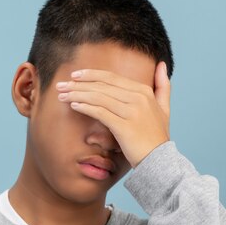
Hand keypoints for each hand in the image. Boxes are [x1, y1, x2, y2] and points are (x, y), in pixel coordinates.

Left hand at [56, 62, 170, 167]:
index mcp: (143, 91)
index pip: (111, 77)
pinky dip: (85, 107)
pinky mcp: (124, 126)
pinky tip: (73, 106)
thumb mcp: (164, 108)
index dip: (91, 74)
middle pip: (101, 86)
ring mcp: (132, 111)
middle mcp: (138, 98)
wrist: (160, 161)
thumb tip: (161, 63)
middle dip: (78, 84)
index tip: (74, 75)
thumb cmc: (157, 136)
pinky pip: (100, 112)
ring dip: (77, 95)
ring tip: (62, 95)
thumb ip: (163, 86)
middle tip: (61, 85)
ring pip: (98, 97)